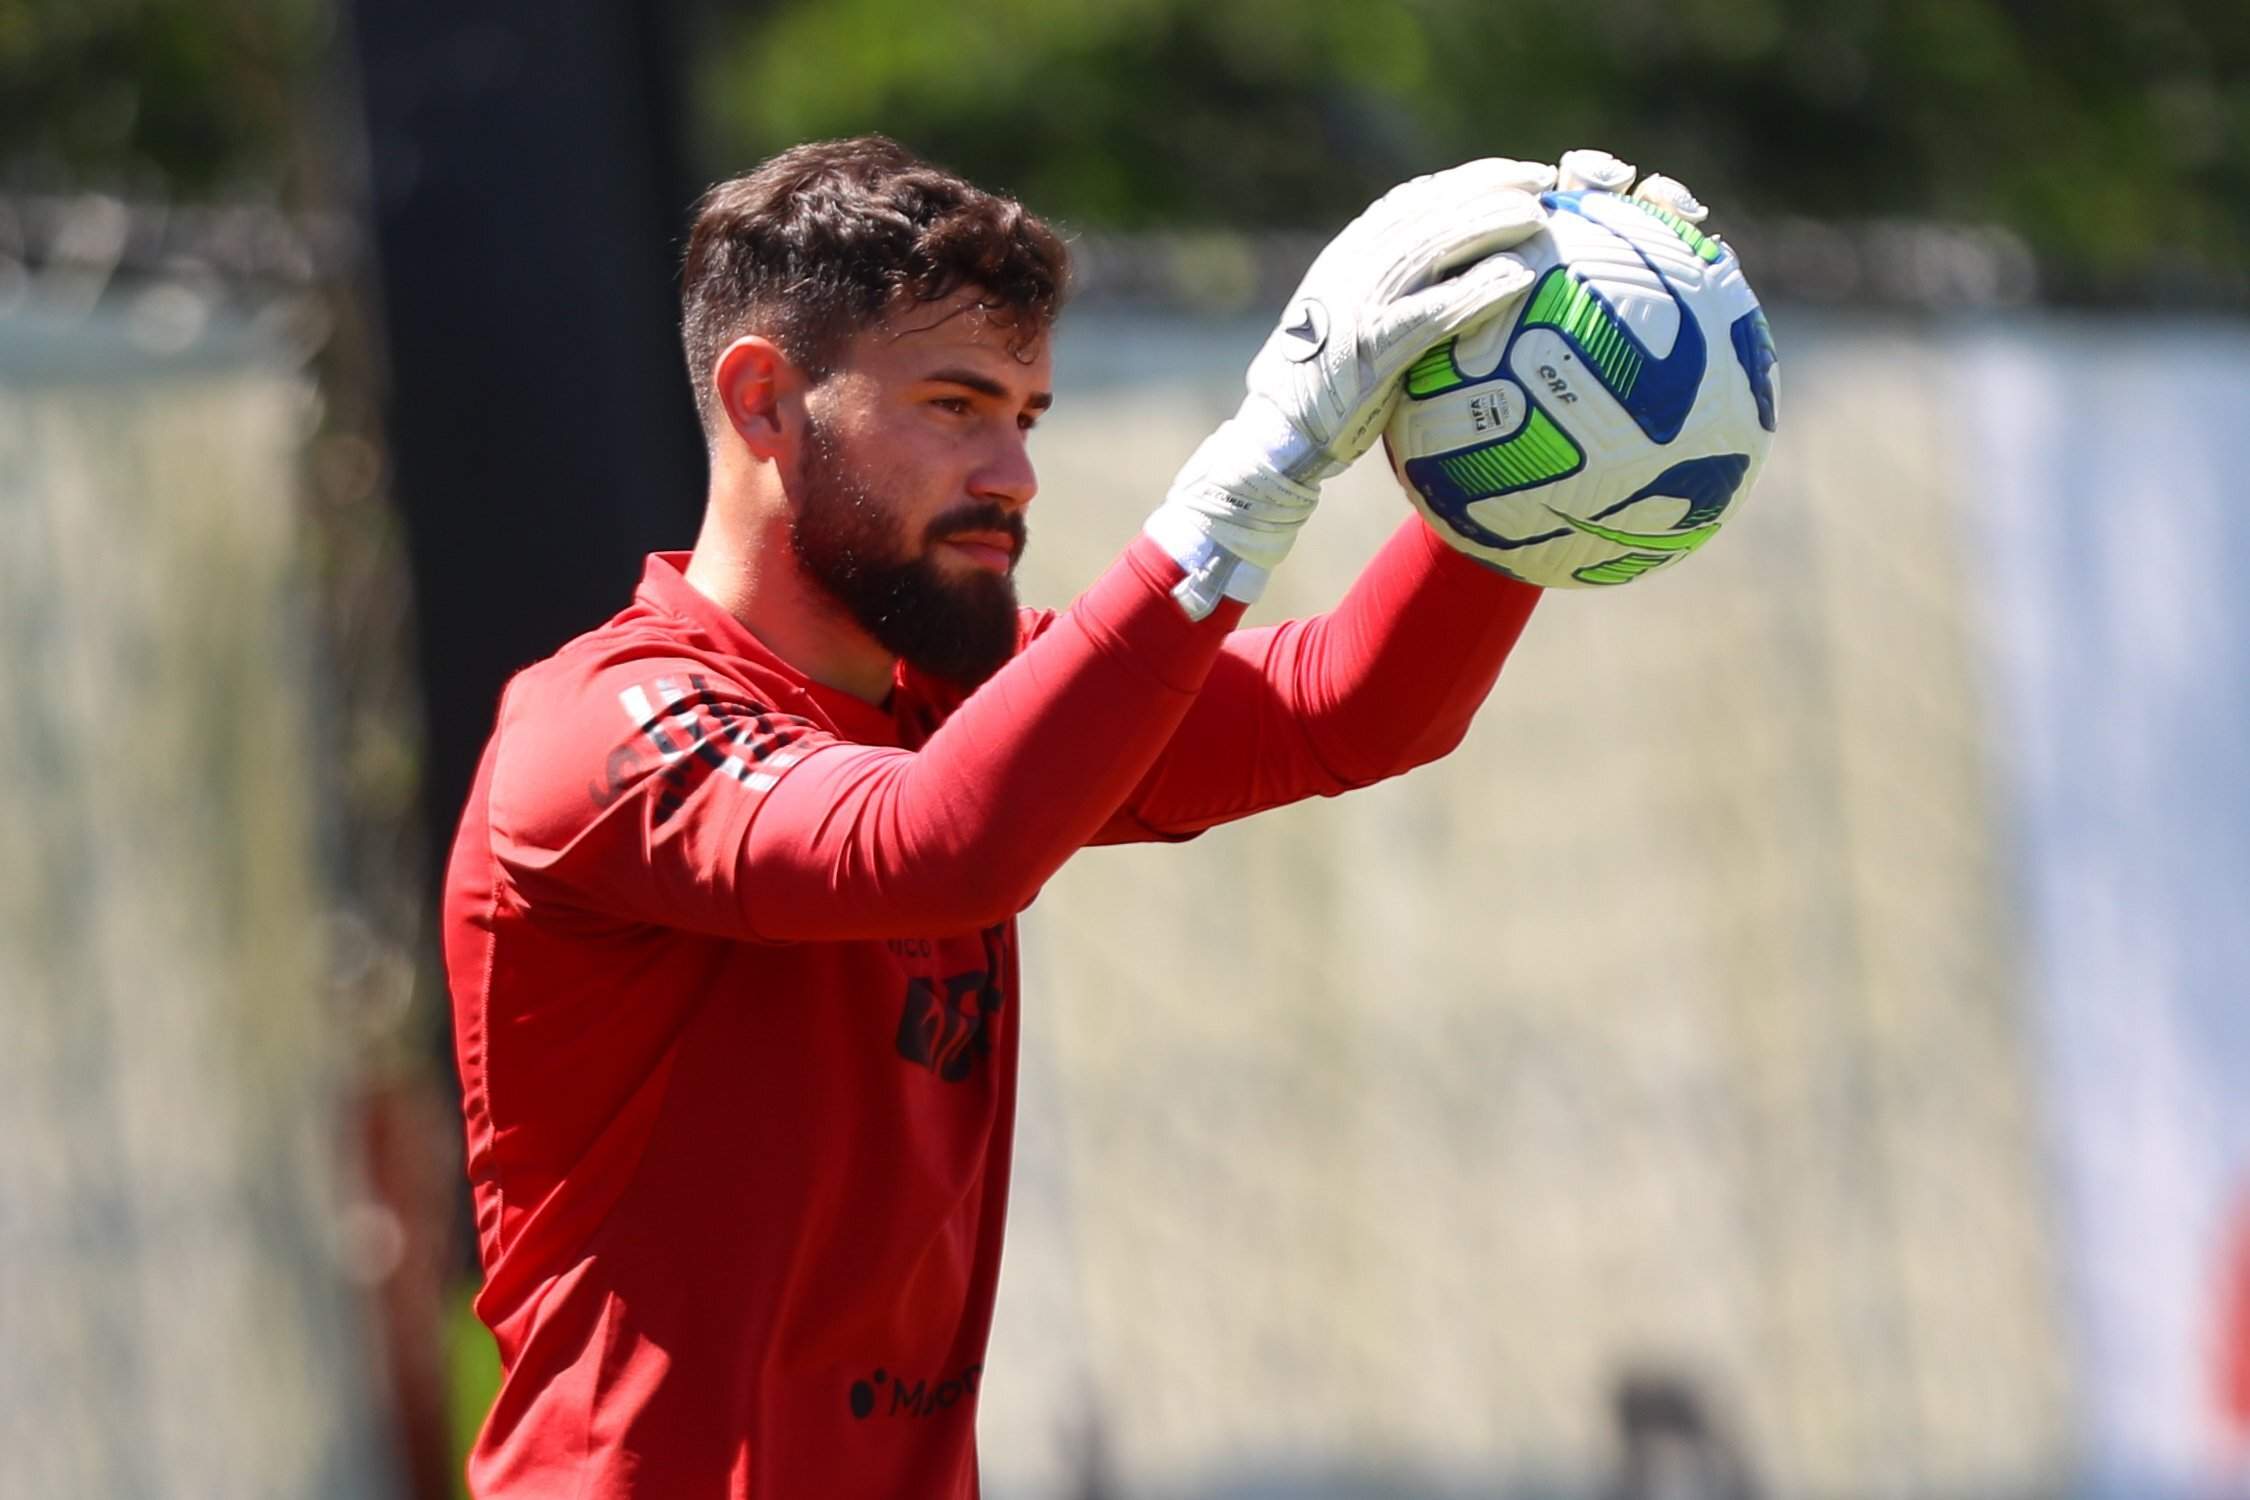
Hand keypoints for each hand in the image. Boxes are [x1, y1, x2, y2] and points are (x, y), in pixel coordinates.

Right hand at [1146, 158, 1554, 617]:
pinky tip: (1519, 279)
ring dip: (1489, 225)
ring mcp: (1357, 306)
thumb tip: (1450, 290)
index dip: (1467, 179)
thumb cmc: (1323, 399)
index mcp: (1345, 260)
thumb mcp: (1348, 333)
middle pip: (1429, 211)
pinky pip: (1435, 310)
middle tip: (1545, 182)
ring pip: (1434, 248)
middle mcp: (1349, 271)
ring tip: (1537, 220)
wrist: (1276, 442)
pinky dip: (1478, 290)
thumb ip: (1388, 302)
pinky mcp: (1369, 348)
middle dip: (1490, 186)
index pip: (1412, 201)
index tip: (1516, 173)